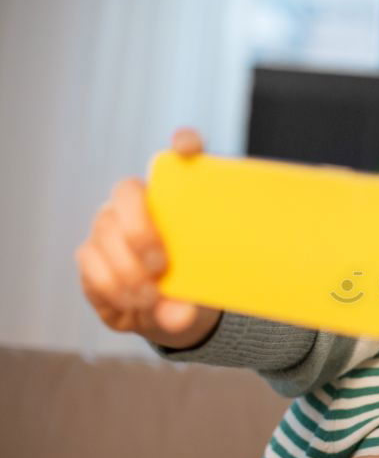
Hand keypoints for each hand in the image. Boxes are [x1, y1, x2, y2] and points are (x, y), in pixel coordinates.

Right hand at [75, 127, 221, 348]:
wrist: (175, 314)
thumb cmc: (197, 287)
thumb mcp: (209, 290)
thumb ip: (196, 297)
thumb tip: (178, 313)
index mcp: (178, 197)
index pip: (184, 152)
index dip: (185, 143)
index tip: (188, 148)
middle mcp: (138, 203)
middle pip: (128, 191)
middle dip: (140, 228)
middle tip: (159, 265)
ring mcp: (110, 225)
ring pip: (105, 231)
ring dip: (126, 269)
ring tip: (150, 298)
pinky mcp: (91, 255)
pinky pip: (91, 262)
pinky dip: (112, 286)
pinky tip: (132, 305)